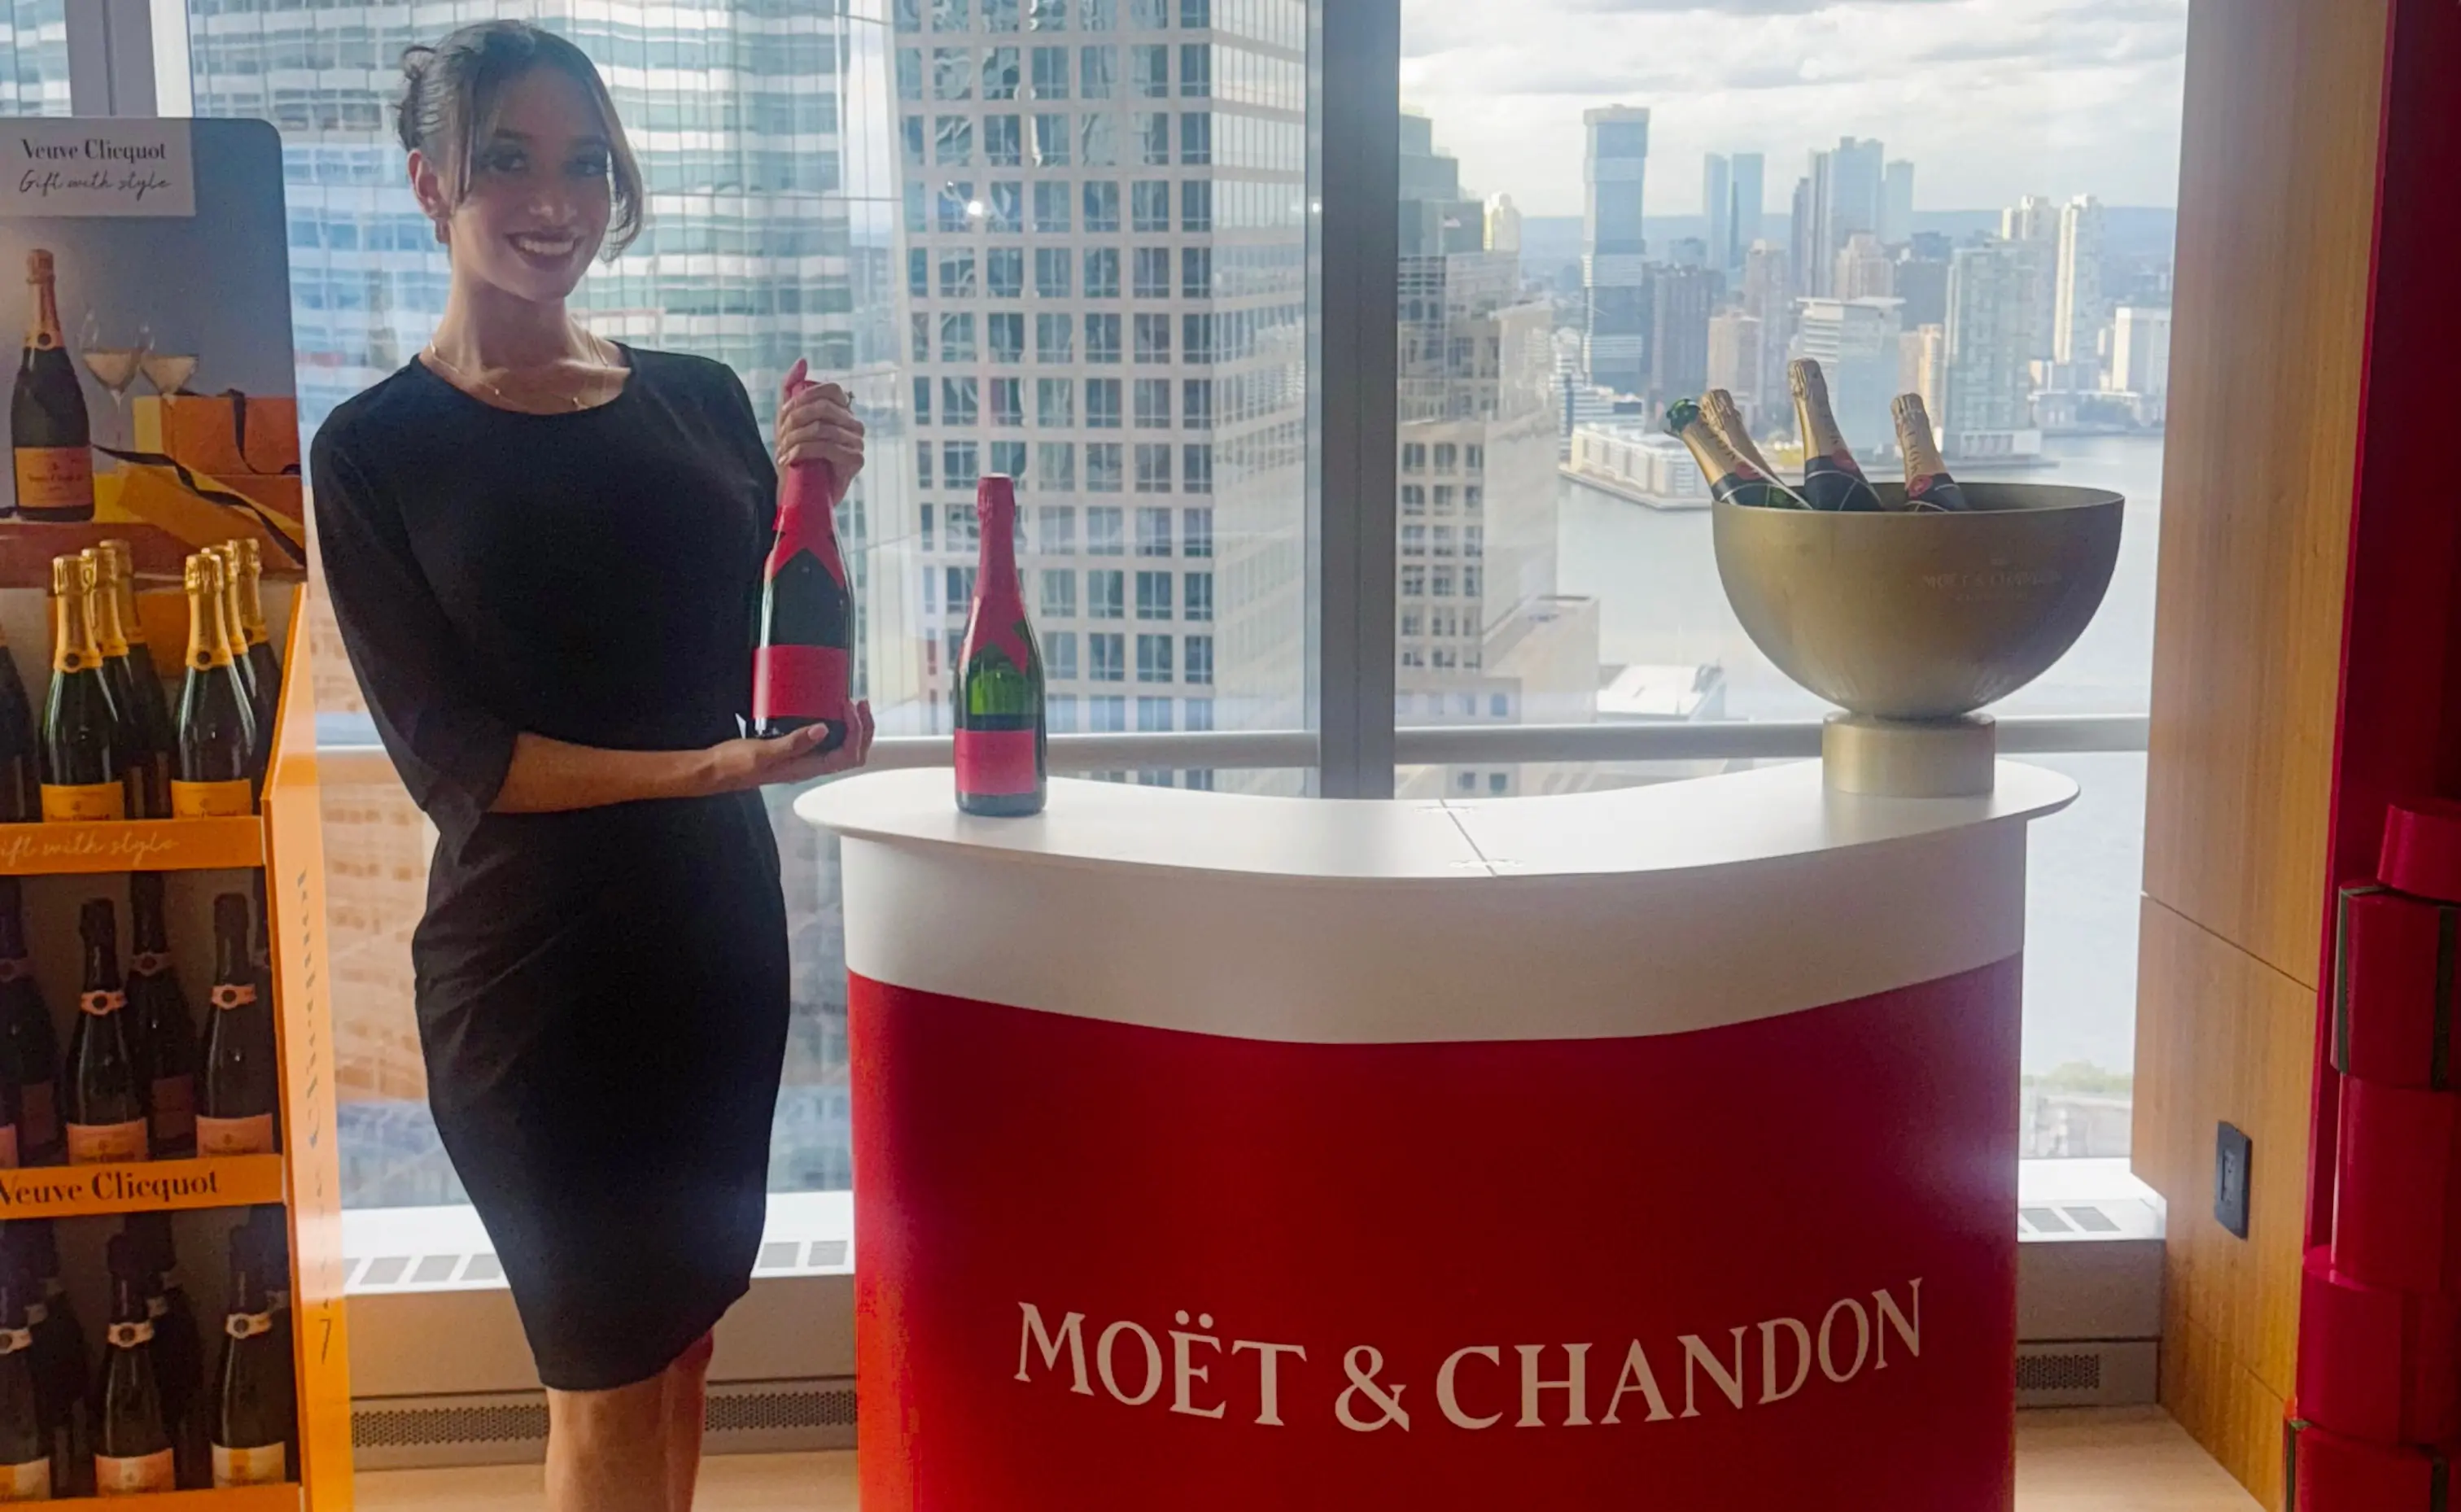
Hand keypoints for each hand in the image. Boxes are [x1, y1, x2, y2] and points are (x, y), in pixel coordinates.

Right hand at [704, 702, 875, 792]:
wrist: (717, 770)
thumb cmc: (737, 765)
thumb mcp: (764, 752)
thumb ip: (794, 743)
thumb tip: (823, 730)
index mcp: (809, 768)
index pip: (848, 754)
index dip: (856, 731)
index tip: (847, 706)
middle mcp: (812, 765)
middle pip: (853, 753)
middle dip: (863, 728)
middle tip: (860, 703)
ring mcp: (806, 759)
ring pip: (843, 747)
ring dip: (854, 727)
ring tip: (853, 705)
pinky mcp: (797, 750)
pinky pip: (827, 740)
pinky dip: (837, 725)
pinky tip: (830, 711)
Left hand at [776, 357, 865, 482]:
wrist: (798, 493)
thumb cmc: (796, 456)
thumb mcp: (788, 419)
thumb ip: (792, 388)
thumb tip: (803, 361)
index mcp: (842, 411)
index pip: (831, 389)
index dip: (804, 398)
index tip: (785, 415)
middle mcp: (854, 424)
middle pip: (824, 408)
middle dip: (795, 422)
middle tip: (781, 438)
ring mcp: (858, 442)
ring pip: (823, 428)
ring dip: (795, 440)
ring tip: (783, 453)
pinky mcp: (856, 461)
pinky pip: (829, 447)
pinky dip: (804, 452)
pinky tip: (792, 461)